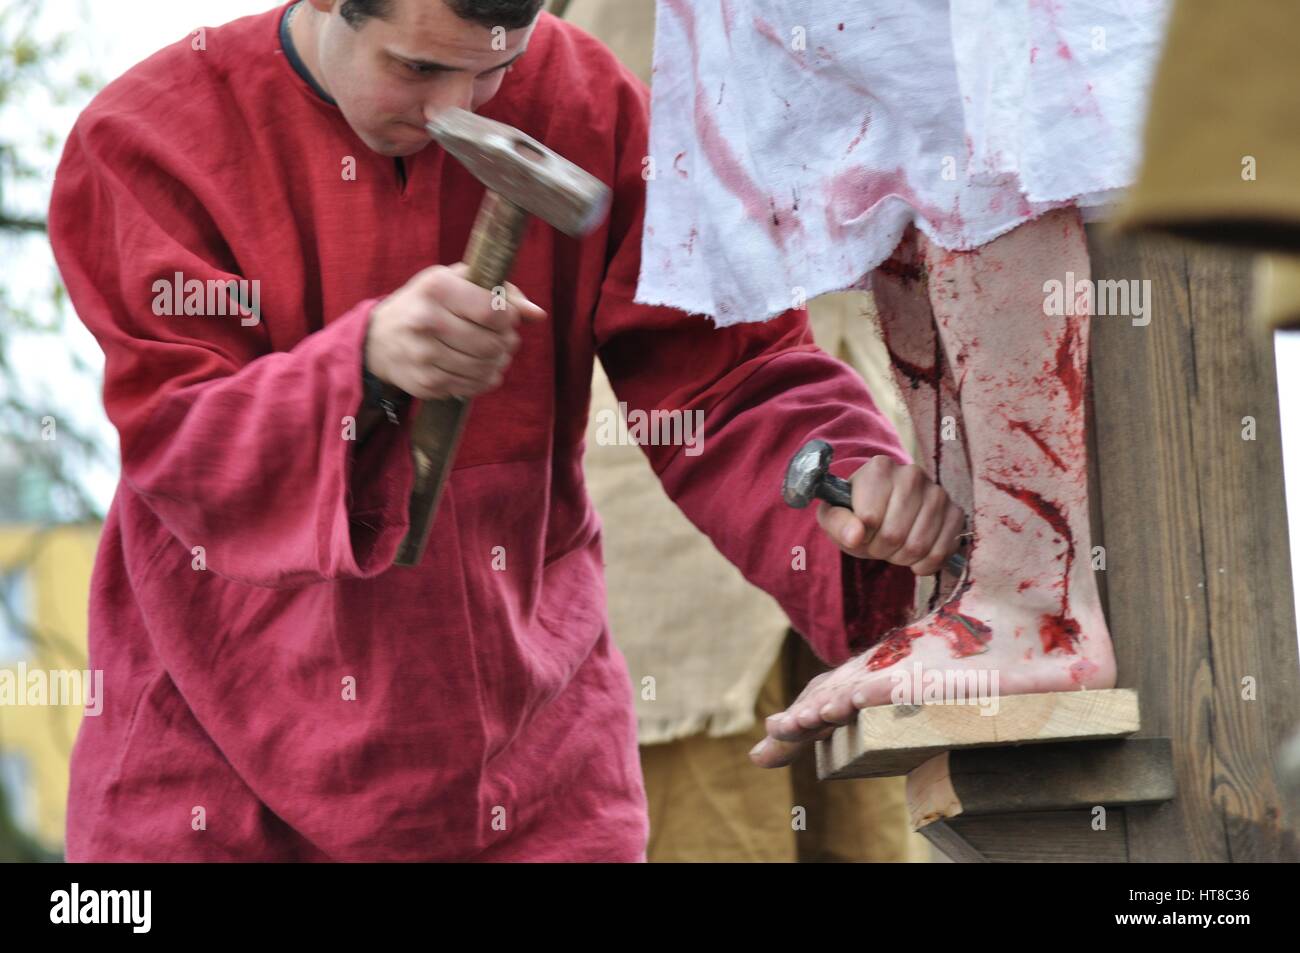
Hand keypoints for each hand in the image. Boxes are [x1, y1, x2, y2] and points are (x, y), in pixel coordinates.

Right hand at [364, 262, 546, 399]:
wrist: (379, 339)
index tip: (506, 317)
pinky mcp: (426, 383)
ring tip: (493, 352)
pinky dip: (484, 379)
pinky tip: (478, 368)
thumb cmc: (428, 302)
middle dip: (506, 342)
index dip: (509, 318)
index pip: (492, 310)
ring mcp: (424, 356)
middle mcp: (426, 321)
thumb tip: (538, 314)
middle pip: (492, 343)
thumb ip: (502, 291)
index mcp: (436, 288)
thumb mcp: (457, 281)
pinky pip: (473, 387)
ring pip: (485, 368)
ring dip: (498, 362)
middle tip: (503, 338)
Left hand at [816, 455, 965, 574]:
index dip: (861, 536)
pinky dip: (926, 563)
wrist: (885, 512)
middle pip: (894, 534)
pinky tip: (915, 556)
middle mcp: (912, 474)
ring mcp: (937, 492)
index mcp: (879, 468)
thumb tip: (856, 535)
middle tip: (877, 543)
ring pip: (918, 546)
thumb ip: (837, 523)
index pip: (869, 518)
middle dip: (881, 549)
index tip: (860, 532)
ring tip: (894, 547)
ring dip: (902, 558)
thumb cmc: (857, 514)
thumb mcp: (835, 517)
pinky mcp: (955, 512)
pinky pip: (942, 550)